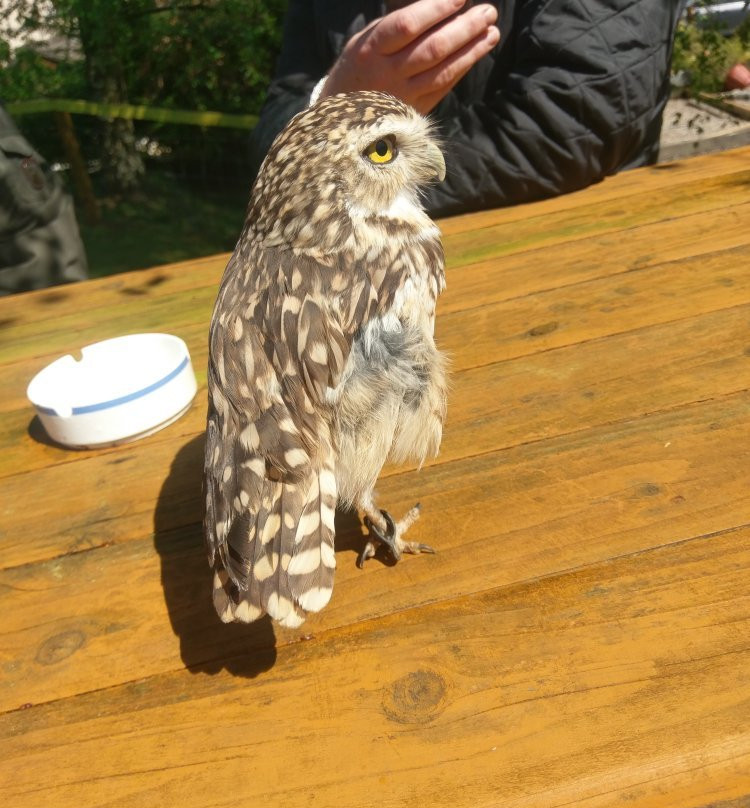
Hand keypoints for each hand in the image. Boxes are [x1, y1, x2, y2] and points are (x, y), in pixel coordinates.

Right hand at [319, 0, 499, 114]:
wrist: (343, 118)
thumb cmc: (358, 68)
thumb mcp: (365, 41)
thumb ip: (396, 26)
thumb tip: (434, 6)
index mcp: (371, 50)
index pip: (408, 25)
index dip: (437, 9)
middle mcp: (388, 74)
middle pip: (433, 48)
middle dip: (464, 28)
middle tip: (487, 12)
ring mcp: (403, 96)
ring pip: (443, 71)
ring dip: (472, 50)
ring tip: (492, 32)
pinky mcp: (415, 111)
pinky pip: (444, 88)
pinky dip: (463, 68)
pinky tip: (477, 52)